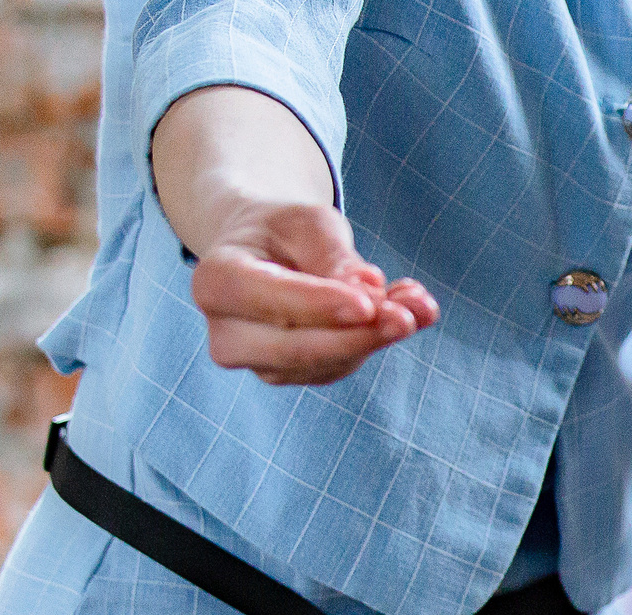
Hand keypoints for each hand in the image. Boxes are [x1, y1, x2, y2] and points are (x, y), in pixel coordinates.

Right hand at [153, 85, 438, 387]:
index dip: (317, 305)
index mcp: (214, 281)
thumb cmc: (284, 230)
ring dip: (376, 337)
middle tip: (407, 318)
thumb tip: (375, 298)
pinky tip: (408, 312)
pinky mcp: (295, 375)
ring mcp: (260, 362)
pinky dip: (376, 341)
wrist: (266, 250)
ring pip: (325, 364)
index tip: (369, 304)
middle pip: (294, 348)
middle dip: (356, 336)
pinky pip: (341, 366)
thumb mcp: (308, 223)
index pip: (264, 298)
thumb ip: (336, 259)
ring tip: (416, 304)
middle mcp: (228, 333)